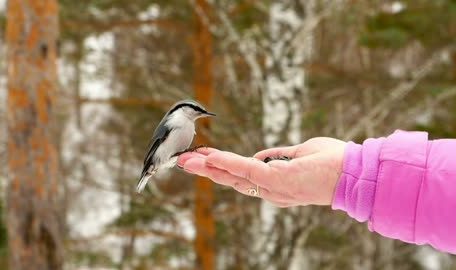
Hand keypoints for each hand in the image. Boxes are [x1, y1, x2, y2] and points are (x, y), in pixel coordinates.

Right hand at [177, 137, 345, 206]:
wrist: (358, 173)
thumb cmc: (335, 163)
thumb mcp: (302, 154)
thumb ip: (279, 155)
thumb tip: (259, 157)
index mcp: (277, 187)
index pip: (243, 179)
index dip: (223, 169)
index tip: (204, 158)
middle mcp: (271, 192)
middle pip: (232, 181)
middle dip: (206, 171)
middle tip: (183, 161)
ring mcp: (273, 188)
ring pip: (233, 177)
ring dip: (208, 167)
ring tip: (186, 160)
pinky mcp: (276, 181)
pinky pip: (245, 169)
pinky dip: (226, 162)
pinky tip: (209, 156)